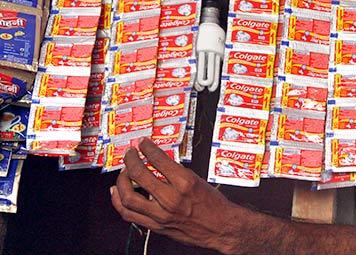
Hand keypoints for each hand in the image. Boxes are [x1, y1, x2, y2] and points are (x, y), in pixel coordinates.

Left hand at [110, 138, 242, 252]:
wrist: (221, 227)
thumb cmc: (214, 205)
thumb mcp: (198, 179)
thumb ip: (177, 171)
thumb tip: (159, 161)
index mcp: (184, 183)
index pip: (158, 159)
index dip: (146, 147)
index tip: (142, 143)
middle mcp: (171, 199)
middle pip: (139, 175)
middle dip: (131, 160)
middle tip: (130, 154)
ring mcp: (161, 214)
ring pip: (128, 197)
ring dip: (121, 181)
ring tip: (123, 173)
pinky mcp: (156, 226)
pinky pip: (129, 215)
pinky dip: (119, 203)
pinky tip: (117, 194)